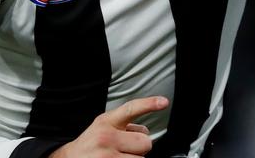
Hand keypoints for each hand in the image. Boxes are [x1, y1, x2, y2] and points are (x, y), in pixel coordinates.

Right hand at [51, 96, 166, 157]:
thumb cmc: (90, 144)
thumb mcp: (102, 126)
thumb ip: (123, 125)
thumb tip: (145, 132)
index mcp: (106, 122)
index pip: (131, 109)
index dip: (149, 104)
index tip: (164, 102)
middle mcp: (106, 138)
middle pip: (145, 141)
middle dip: (140, 146)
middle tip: (126, 148)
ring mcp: (108, 156)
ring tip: (119, 156)